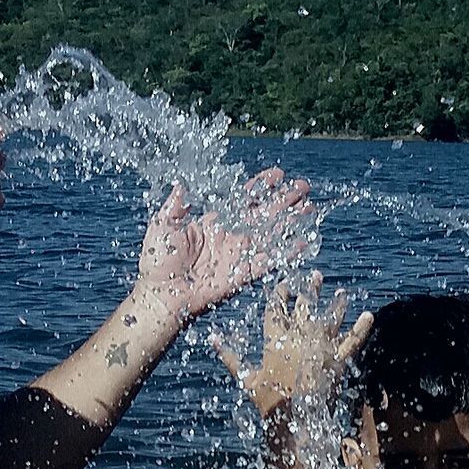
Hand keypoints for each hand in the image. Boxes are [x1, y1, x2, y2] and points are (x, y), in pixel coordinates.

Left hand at [133, 167, 310, 325]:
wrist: (161, 294)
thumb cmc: (158, 260)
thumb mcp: (162, 225)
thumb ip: (176, 205)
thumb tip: (182, 183)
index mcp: (215, 221)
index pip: (243, 199)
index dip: (261, 186)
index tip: (278, 175)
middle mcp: (231, 236)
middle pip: (264, 213)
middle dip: (285, 200)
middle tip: (303, 187)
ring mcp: (239, 255)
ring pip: (271, 234)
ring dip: (291, 222)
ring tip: (310, 209)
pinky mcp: (243, 275)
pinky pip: (269, 262)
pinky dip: (286, 253)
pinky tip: (302, 242)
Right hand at [216, 271, 373, 418]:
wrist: (295, 421)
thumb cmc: (269, 401)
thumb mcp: (246, 378)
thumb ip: (229, 356)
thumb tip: (210, 338)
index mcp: (276, 339)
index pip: (277, 310)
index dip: (280, 295)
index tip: (284, 285)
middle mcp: (299, 337)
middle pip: (305, 307)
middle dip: (310, 290)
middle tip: (316, 275)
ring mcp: (321, 348)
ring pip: (330, 318)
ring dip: (337, 303)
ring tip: (341, 293)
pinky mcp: (339, 361)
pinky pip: (352, 341)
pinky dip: (362, 328)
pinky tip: (368, 315)